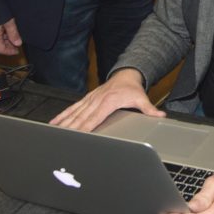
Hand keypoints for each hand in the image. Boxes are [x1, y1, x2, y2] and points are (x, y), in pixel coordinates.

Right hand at [0, 19, 21, 55]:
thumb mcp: (8, 21)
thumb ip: (13, 33)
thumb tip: (18, 43)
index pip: (1, 50)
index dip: (9, 52)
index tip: (16, 51)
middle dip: (6, 46)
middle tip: (15, 43)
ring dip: (1, 41)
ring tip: (10, 36)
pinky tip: (2, 30)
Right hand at [50, 68, 164, 129]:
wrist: (126, 74)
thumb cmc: (132, 88)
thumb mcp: (142, 98)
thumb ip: (150, 109)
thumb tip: (160, 116)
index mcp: (108, 102)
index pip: (95, 118)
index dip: (85, 127)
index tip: (77, 136)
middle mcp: (97, 100)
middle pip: (81, 117)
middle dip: (70, 128)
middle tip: (60, 139)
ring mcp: (90, 99)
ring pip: (74, 113)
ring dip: (63, 123)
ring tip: (53, 133)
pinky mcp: (87, 99)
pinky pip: (73, 108)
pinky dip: (62, 115)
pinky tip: (54, 123)